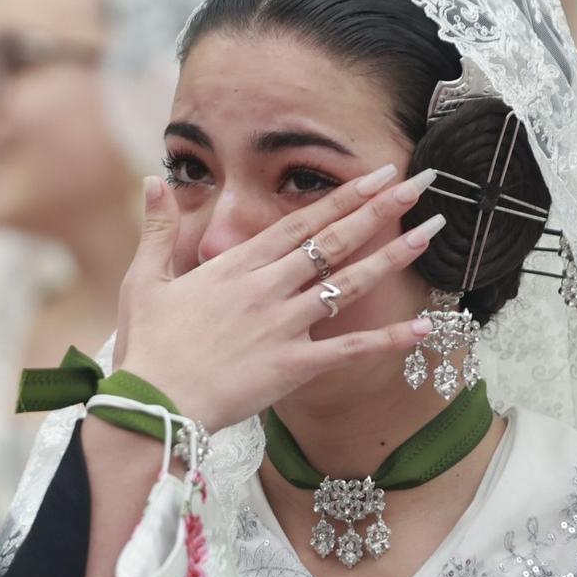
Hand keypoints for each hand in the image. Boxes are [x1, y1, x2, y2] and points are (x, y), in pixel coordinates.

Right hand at [114, 164, 442, 431]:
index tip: (376, 174)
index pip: (300, 221)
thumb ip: (155, 228)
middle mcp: (267, 288)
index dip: (342, 195)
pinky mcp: (293, 366)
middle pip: (333, 242)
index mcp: (235, 265)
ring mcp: (283, 325)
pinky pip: (351, 350)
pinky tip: (427, 326)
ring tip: (432, 234)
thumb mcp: (144, 280)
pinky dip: (390, 339)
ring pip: (349, 285)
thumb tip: (152, 180)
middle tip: (419, 183)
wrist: (152, 403)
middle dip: (379, 210)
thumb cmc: (146, 346)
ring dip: (392, 258)